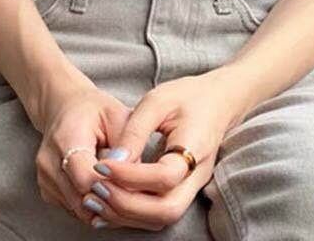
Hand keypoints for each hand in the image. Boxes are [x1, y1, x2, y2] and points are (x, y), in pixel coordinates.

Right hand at [32, 69, 131, 227]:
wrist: (65, 108)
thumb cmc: (95, 110)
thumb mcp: (117, 115)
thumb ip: (128, 144)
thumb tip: (137, 176)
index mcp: (66, 137)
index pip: (85, 178)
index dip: (111, 187)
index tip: (134, 185)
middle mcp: (49, 161)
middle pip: (81, 198)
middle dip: (111, 200)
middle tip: (136, 195)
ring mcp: (45, 178)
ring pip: (78, 208)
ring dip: (103, 206)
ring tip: (122, 190)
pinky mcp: (48, 190)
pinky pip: (73, 209)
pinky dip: (92, 206)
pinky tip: (107, 190)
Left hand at [79, 66, 248, 230]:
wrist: (218, 100)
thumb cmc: (187, 95)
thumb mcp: (157, 101)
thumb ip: (135, 131)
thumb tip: (113, 161)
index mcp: (195, 147)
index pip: (164, 176)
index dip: (130, 176)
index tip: (101, 166)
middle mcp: (197, 174)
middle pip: (166, 211)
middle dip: (127, 206)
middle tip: (96, 189)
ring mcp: (193, 186)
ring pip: (162, 217)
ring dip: (127, 214)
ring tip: (94, 198)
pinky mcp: (183, 189)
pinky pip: (158, 212)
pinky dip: (132, 213)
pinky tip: (108, 202)